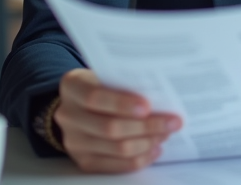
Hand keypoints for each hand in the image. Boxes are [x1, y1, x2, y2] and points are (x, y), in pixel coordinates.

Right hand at [54, 68, 183, 172]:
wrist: (80, 104)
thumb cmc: (102, 85)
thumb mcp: (107, 75)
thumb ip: (125, 82)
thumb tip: (162, 96)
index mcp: (72, 86)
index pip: (95, 97)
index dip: (122, 103)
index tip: (148, 106)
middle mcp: (67, 115)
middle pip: (110, 128)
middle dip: (147, 126)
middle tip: (173, 122)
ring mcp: (74, 141)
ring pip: (117, 148)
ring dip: (147, 142)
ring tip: (166, 133)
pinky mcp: (84, 161)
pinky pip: (116, 166)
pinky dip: (140, 158)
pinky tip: (155, 148)